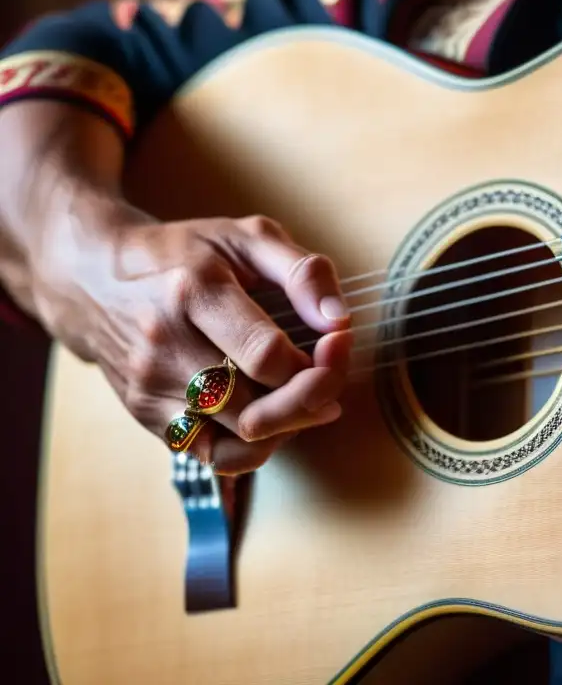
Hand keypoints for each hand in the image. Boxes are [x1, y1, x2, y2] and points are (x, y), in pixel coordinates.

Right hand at [31, 198, 351, 474]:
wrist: (93, 276)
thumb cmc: (184, 253)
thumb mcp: (247, 237)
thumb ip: (303, 271)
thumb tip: (338, 319)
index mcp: (191, 292)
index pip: (266, 356)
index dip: (318, 361)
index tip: (337, 343)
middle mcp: (164, 346)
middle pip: (255, 409)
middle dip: (312, 397)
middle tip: (331, 375)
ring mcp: (150, 388)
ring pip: (241, 438)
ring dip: (292, 422)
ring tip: (306, 391)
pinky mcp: (144, 415)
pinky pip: (215, 455)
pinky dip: (258, 444)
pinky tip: (274, 413)